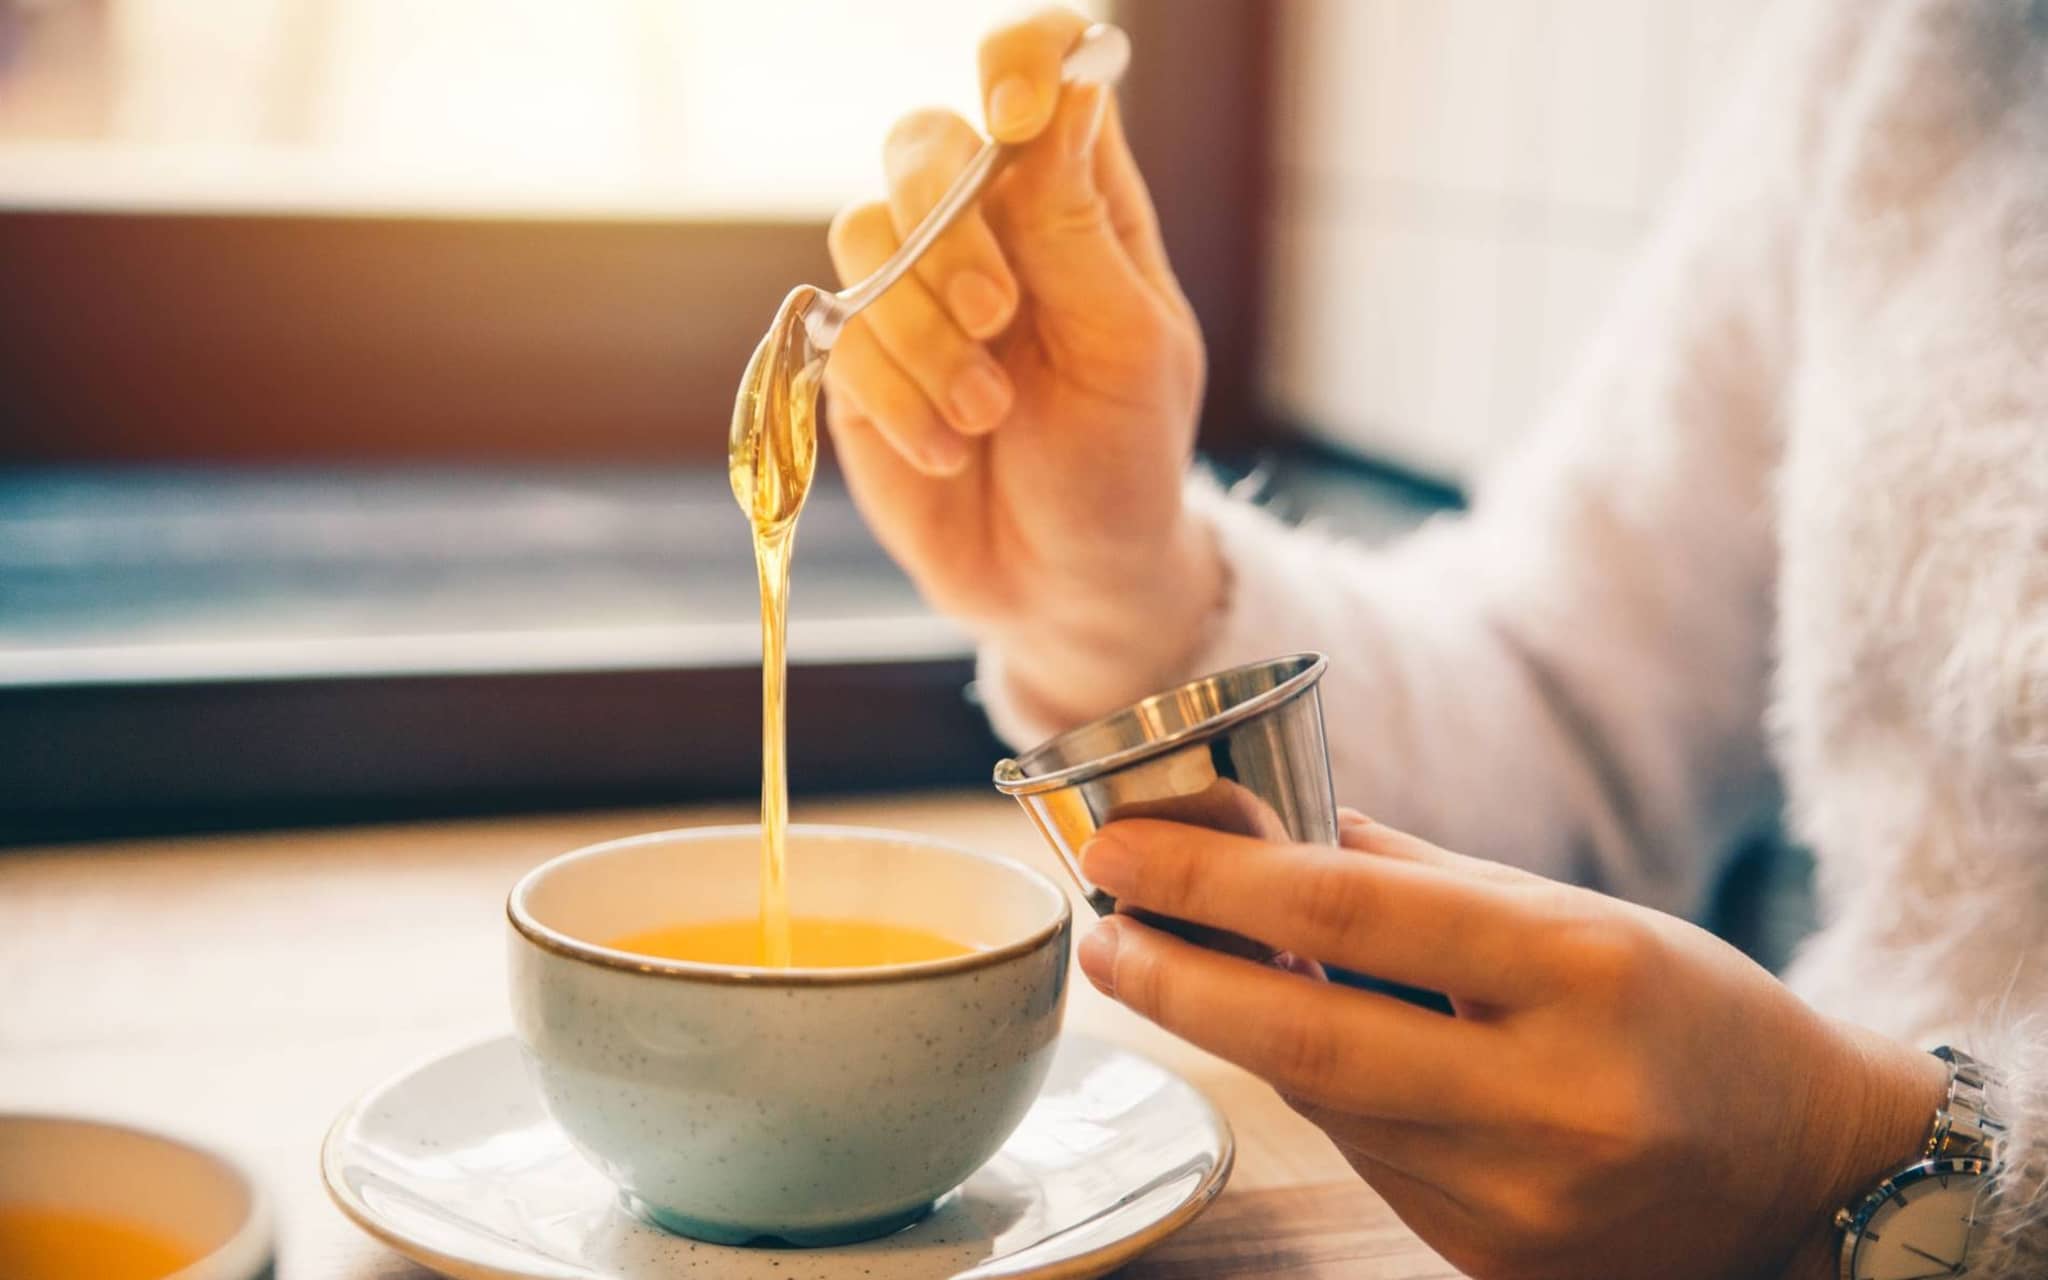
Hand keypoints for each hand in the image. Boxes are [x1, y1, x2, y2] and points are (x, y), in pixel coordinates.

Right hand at [824, 5, 1218, 725]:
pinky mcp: (856, 359)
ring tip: (985, 415)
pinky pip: (836, 332)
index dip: (1017, 64)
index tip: (1014, 115)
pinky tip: (948, 450)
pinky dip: (893, 394)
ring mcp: (912, 290)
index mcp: (1073, 200)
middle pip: (922, 140)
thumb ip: (1076, 227)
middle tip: (999, 317)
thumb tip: (1064, 94)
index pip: (1037, 73)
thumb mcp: (1126, 348)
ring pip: (863, 235)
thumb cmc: (1120, 461)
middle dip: (947, 227)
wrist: (1062, 583)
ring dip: (921, 331)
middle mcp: (985, 226)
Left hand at [1074, 812, 1948, 1279]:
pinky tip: (1304, 1051)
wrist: (1809, 1177)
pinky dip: (1325, 1099)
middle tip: (1102, 935)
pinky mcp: (1500, 1260)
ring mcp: (1525, 1198)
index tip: (1122, 854)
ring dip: (1240, 1034)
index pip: (1349, 919)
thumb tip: (1274, 836)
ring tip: (1181, 970)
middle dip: (1177, 980)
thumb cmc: (1693, 1013)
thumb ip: (1420, 881)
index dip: (1212, 883)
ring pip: (1327, 1105)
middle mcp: (1553, 1095)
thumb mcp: (1580, 915)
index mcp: (1582, 970)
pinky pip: (1370, 1161)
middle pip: (1306, 1038)